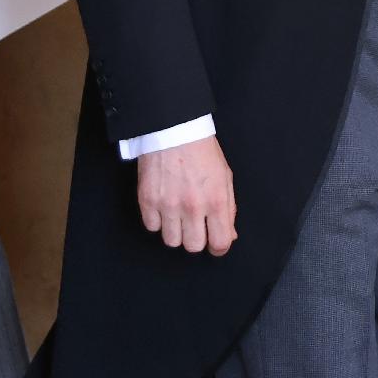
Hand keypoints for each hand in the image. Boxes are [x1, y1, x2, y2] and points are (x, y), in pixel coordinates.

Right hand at [138, 136, 237, 255]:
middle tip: (194, 225)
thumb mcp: (225, 178)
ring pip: (171, 241)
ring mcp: (168, 204)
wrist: (174, 130)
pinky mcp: (148, 200)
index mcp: (216, 201)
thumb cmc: (202, 152)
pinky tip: (163, 206)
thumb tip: (229, 235)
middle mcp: (192, 206)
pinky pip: (152, 227)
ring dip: (175, 231)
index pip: (220, 242)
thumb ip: (228, 209)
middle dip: (196, 238)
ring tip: (177, 214)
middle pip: (193, 246)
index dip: (219, 247)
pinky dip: (157, 220)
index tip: (215, 243)